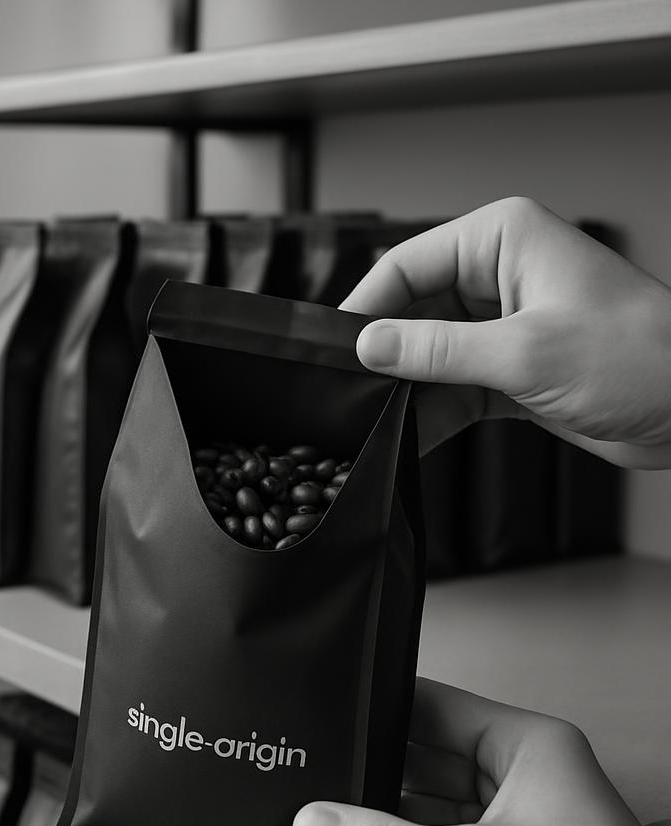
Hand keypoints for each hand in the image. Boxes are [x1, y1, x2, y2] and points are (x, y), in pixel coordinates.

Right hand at [339, 197, 670, 468]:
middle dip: (387, 354)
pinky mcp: (510, 369)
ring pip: (429, 354)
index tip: (337, 348)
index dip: (367, 307)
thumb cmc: (646, 355)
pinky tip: (412, 433)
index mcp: (503, 241)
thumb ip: (438, 351)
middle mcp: (500, 277)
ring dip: (408, 388)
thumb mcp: (525, 352)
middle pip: (412, 311)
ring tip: (380, 417)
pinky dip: (432, 411)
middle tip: (354, 390)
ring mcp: (504, 325)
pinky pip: (452, 387)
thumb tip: (372, 345)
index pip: (407, 265)